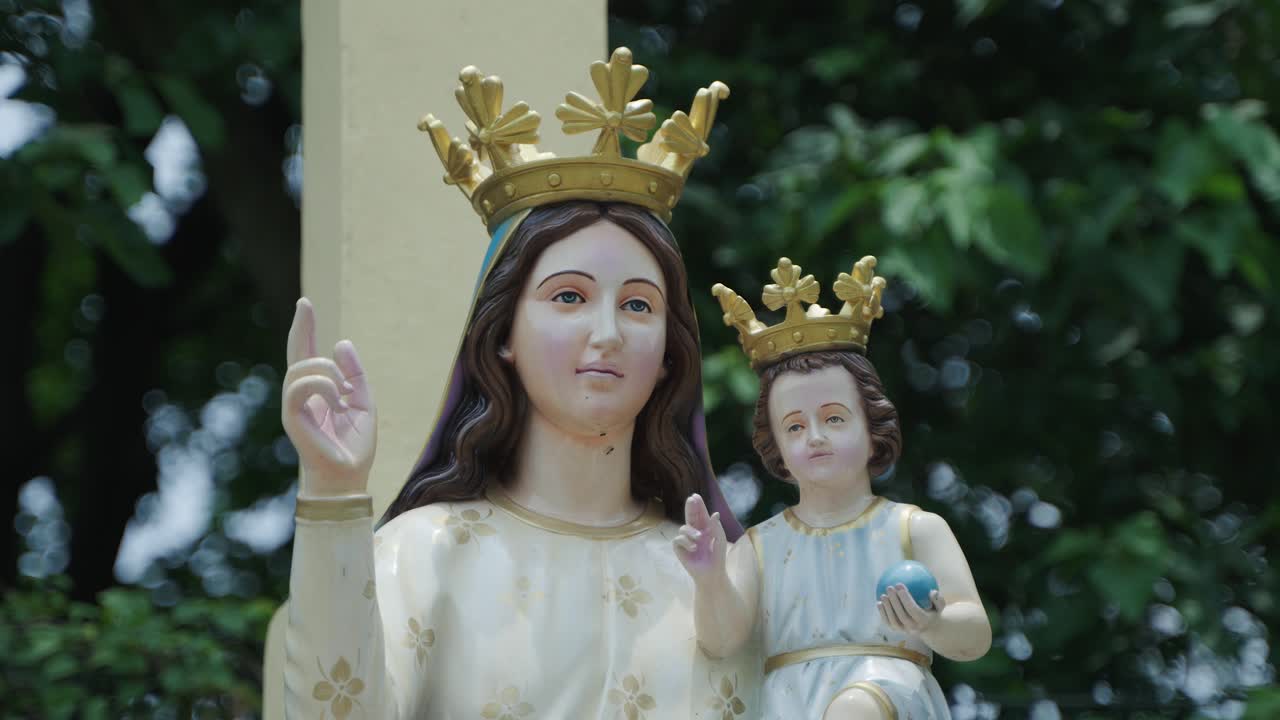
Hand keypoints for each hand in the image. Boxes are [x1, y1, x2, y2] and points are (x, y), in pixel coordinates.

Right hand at [282, 298, 376, 496]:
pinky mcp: (291, 416)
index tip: (305, 305)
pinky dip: (324, 387)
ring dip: (328, 372)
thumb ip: (354, 375)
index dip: (306, 331)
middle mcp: (303, 396)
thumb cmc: (355, 446)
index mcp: (319, 392)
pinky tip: (338, 401)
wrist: (349, 476)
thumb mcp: (363, 403)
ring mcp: (294, 405)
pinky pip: (300, 386)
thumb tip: (341, 343)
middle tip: (305, 303)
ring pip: (301, 368)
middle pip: (295, 354)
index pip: (308, 355)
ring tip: (345, 391)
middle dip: (300, 327)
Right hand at [672, 494, 727, 583]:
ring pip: (683, 528)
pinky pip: (678, 540)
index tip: (695, 496)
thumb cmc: (718, 556)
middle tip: (691, 499)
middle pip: (689, 516)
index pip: (700, 514)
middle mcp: (694, 532)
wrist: (712, 573)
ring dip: (691, 531)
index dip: (698, 505)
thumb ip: (716, 527)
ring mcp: (686, 540)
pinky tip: (694, 548)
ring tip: (699, 538)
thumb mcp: (720, 540)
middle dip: (690, 508)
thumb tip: (714, 513)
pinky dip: (686, 542)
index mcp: (705, 528)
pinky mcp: (679, 549)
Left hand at [878, 584, 945, 635]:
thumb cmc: (933, 611)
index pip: (913, 610)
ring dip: (887, 608)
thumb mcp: (940, 606)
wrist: (928, 627)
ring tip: (883, 595)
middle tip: (890, 588)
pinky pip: (888, 623)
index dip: (905, 598)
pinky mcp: (896, 631)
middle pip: (902, 616)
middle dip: (895, 601)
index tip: (899, 585)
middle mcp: (913, 628)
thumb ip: (938, 599)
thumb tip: (932, 592)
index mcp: (924, 621)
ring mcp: (904, 631)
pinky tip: (879, 603)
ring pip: (893, 621)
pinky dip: (882, 614)